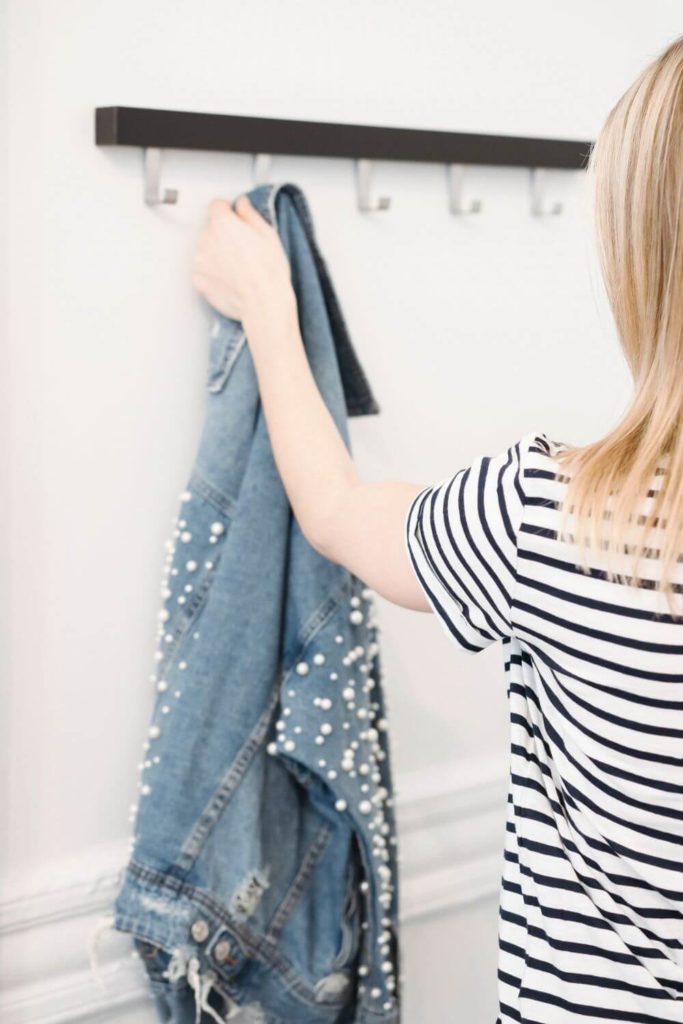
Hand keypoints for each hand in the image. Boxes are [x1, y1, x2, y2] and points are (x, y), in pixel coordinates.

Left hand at [191, 194, 293, 323]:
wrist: (263, 304)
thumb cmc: (269, 272)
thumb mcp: (268, 235)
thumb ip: (249, 214)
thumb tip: (241, 204)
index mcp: (223, 224)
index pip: (217, 205)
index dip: (228, 211)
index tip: (234, 219)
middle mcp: (206, 239)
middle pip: (211, 229)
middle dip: (223, 235)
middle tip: (242, 249)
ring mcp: (200, 261)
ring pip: (206, 250)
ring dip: (216, 254)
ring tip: (237, 267)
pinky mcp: (198, 281)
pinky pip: (203, 271)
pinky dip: (212, 273)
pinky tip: (230, 279)